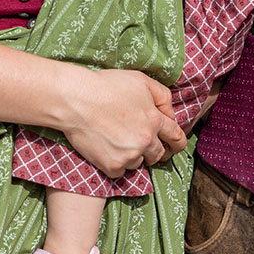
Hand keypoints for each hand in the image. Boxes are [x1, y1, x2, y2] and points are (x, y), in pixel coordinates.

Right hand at [59, 66, 185, 177]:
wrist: (77, 100)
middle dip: (155, 149)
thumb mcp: (141, 81)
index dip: (177, 142)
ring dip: (134, 155)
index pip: (176, 137)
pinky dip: (117, 164)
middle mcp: (145, 140)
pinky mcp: (112, 165)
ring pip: (139, 163)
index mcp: (155, 120)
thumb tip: (170, 113)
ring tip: (119, 140)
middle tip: (143, 143)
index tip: (174, 144)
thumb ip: (162, 96)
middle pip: (159, 154)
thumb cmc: (107, 86)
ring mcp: (129, 155)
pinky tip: (108, 149)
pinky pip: (121, 172)